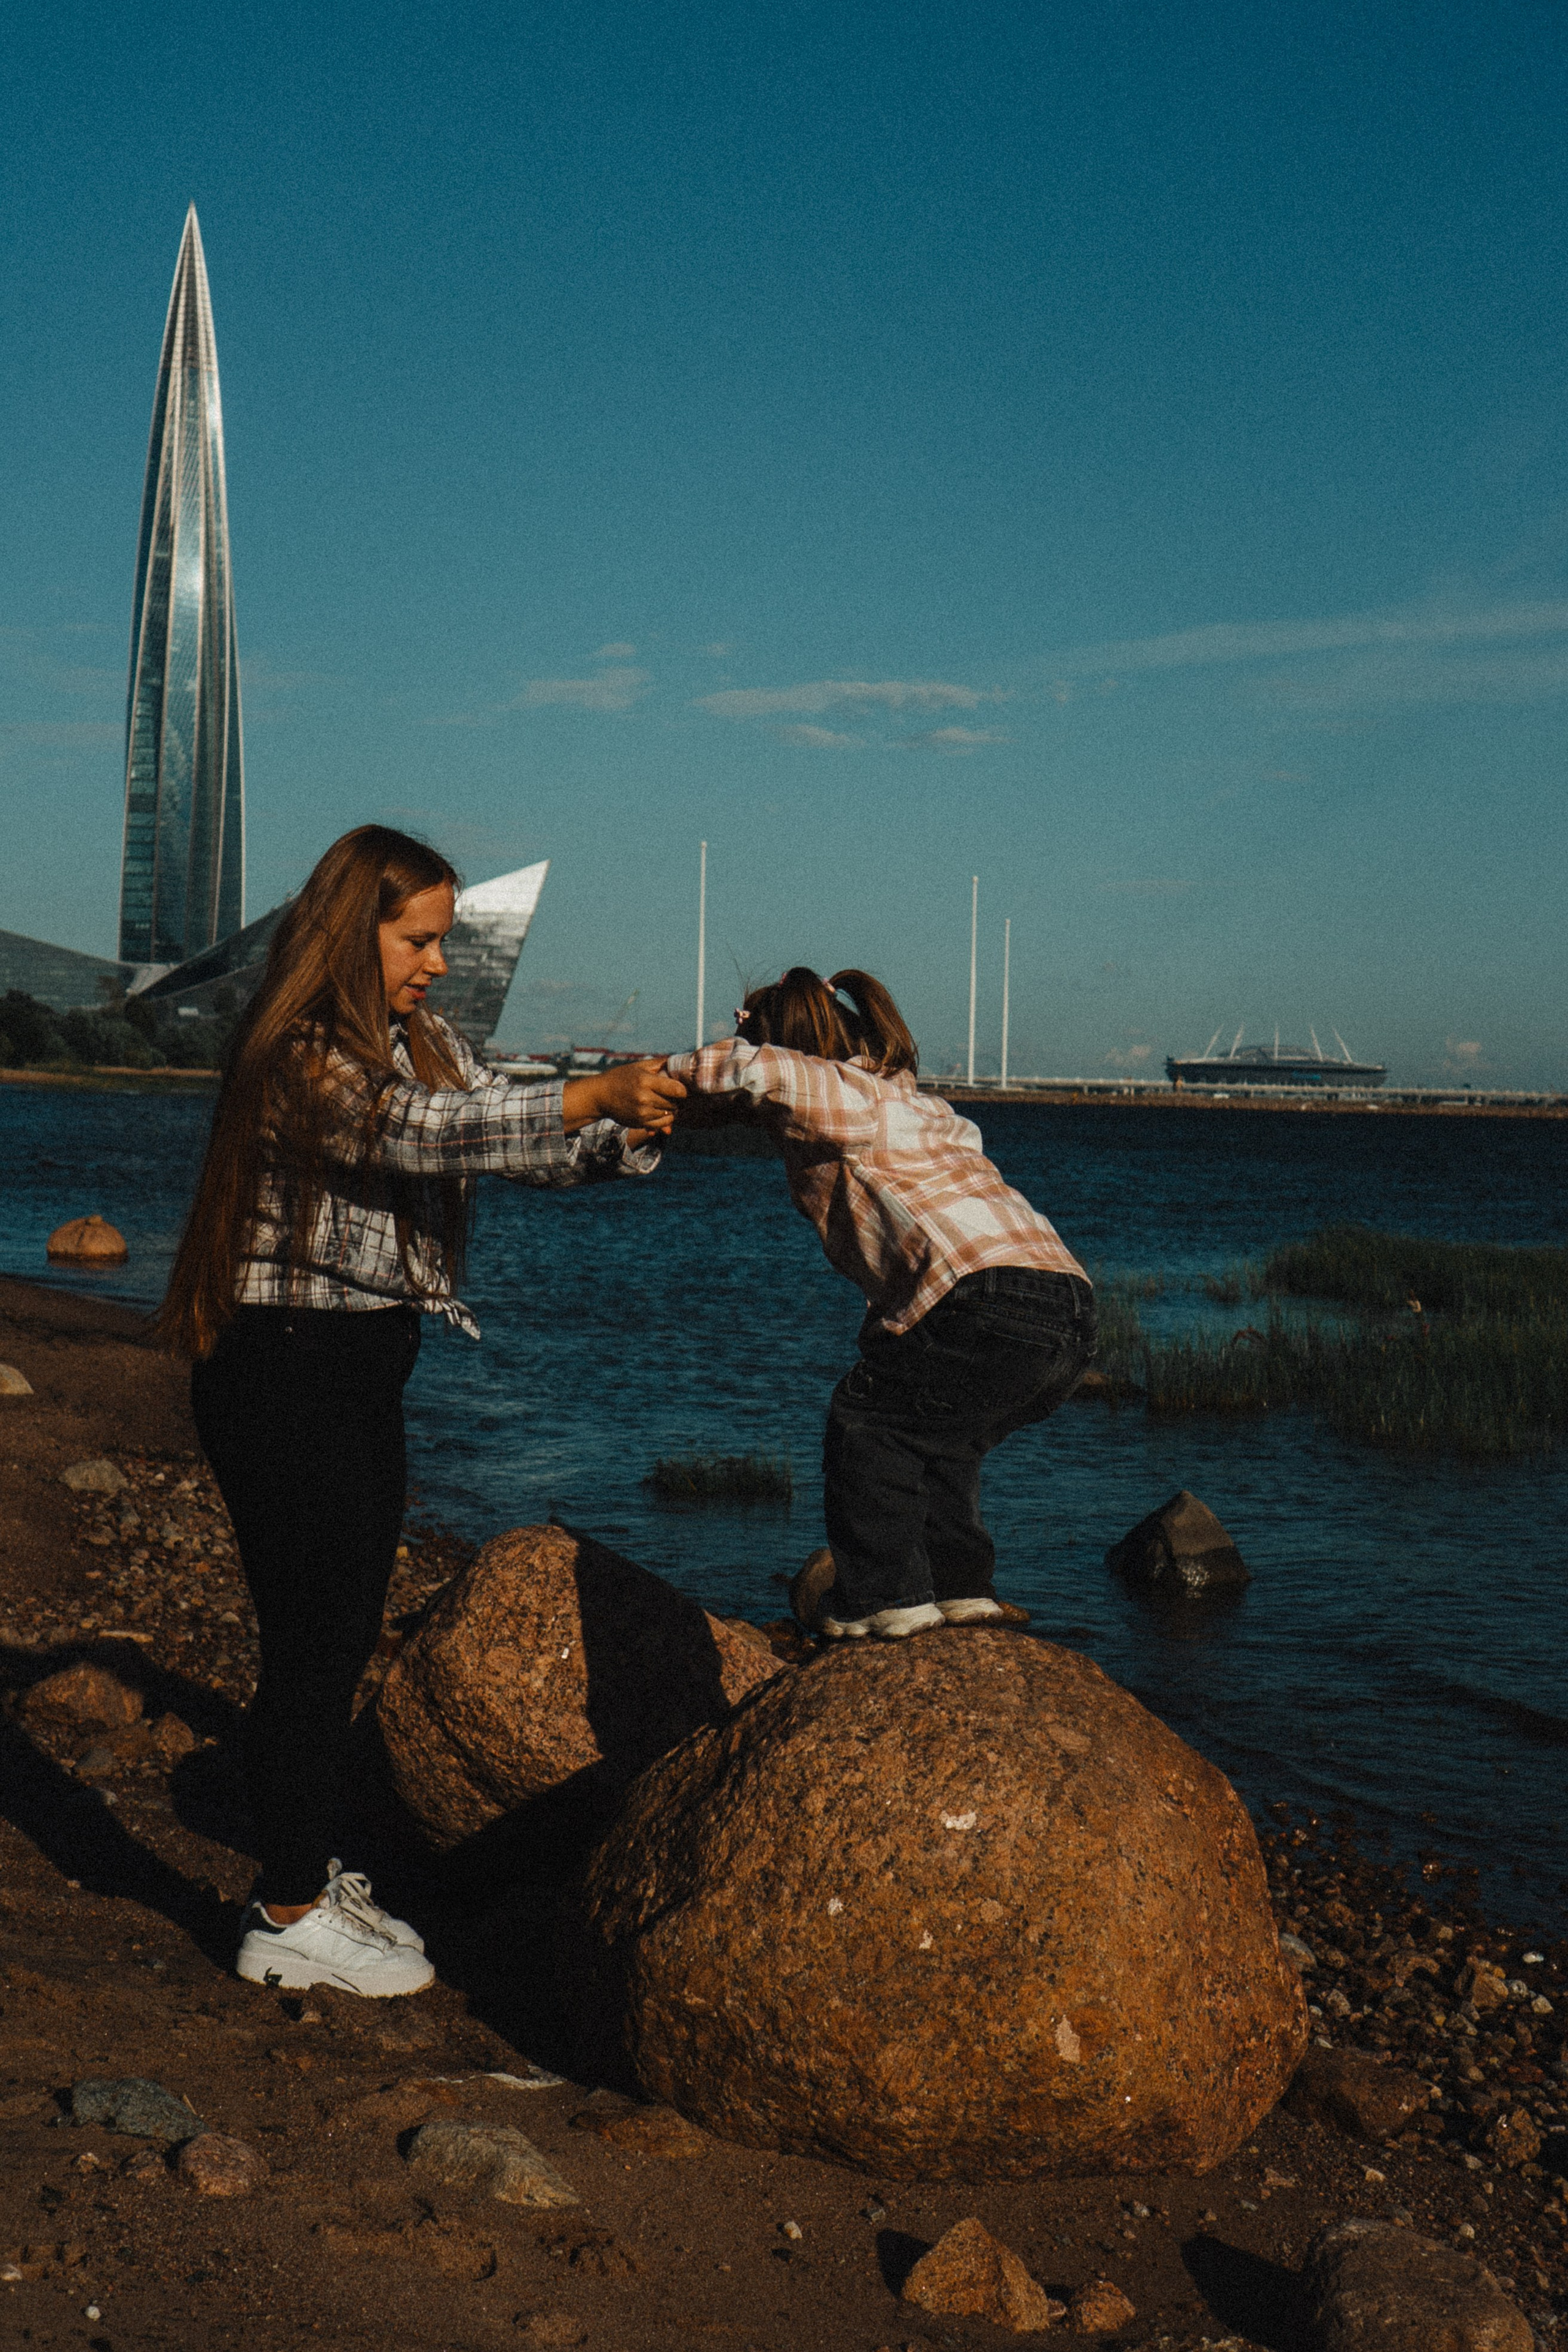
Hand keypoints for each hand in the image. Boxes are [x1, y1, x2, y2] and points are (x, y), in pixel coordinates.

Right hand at [562, 1058, 686, 1134]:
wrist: (601, 1096)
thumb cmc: (622, 1077)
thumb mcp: (639, 1066)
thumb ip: (660, 1064)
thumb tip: (680, 1063)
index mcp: (645, 1081)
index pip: (676, 1089)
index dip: (683, 1090)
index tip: (680, 1088)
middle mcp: (644, 1098)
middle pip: (674, 1103)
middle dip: (677, 1100)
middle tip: (673, 1096)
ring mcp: (641, 1112)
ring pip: (669, 1115)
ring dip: (671, 1110)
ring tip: (665, 1103)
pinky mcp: (639, 1122)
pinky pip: (661, 1124)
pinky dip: (665, 1120)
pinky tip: (661, 1112)